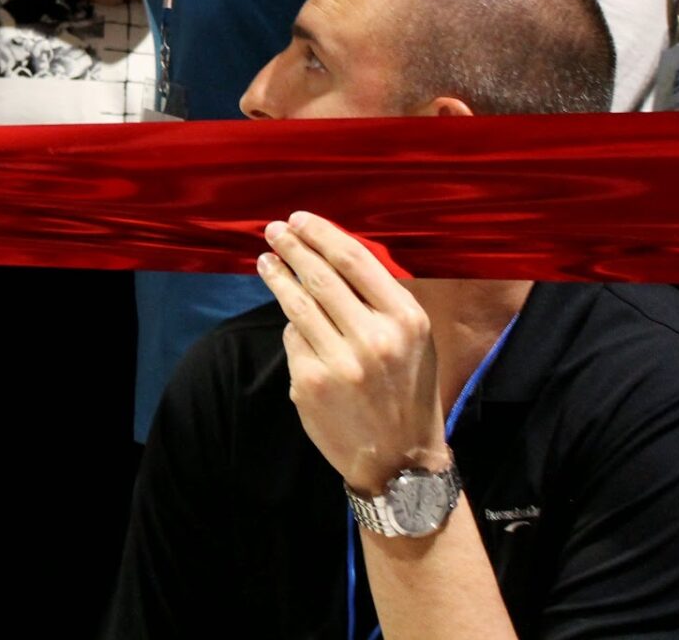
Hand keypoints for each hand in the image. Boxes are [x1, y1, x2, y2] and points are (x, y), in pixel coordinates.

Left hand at [257, 211, 447, 493]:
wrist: (400, 459)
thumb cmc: (407, 389)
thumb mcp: (413, 339)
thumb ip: (379, 299)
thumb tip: (330, 253)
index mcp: (406, 319)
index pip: (355, 260)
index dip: (321, 234)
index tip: (300, 219)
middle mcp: (374, 338)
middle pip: (319, 277)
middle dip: (292, 248)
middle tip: (274, 230)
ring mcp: (339, 363)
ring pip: (296, 304)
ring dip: (276, 276)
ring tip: (265, 261)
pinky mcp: (310, 383)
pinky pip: (292, 339)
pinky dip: (291, 326)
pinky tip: (292, 320)